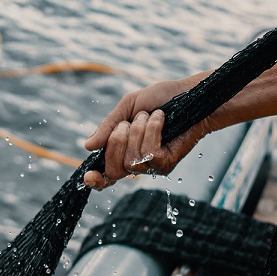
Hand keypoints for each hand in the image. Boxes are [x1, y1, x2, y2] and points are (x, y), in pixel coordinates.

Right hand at [82, 77, 210, 188]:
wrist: (189, 95)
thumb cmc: (159, 99)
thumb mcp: (127, 107)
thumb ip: (108, 126)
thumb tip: (88, 146)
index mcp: (122, 151)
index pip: (105, 174)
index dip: (95, 180)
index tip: (88, 176)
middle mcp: (135, 163)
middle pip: (113, 170)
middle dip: (115, 142)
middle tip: (126, 124)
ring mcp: (151, 166)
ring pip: (131, 162)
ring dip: (137, 131)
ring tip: (149, 116)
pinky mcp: (166, 164)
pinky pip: (150, 155)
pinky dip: (152, 131)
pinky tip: (160, 119)